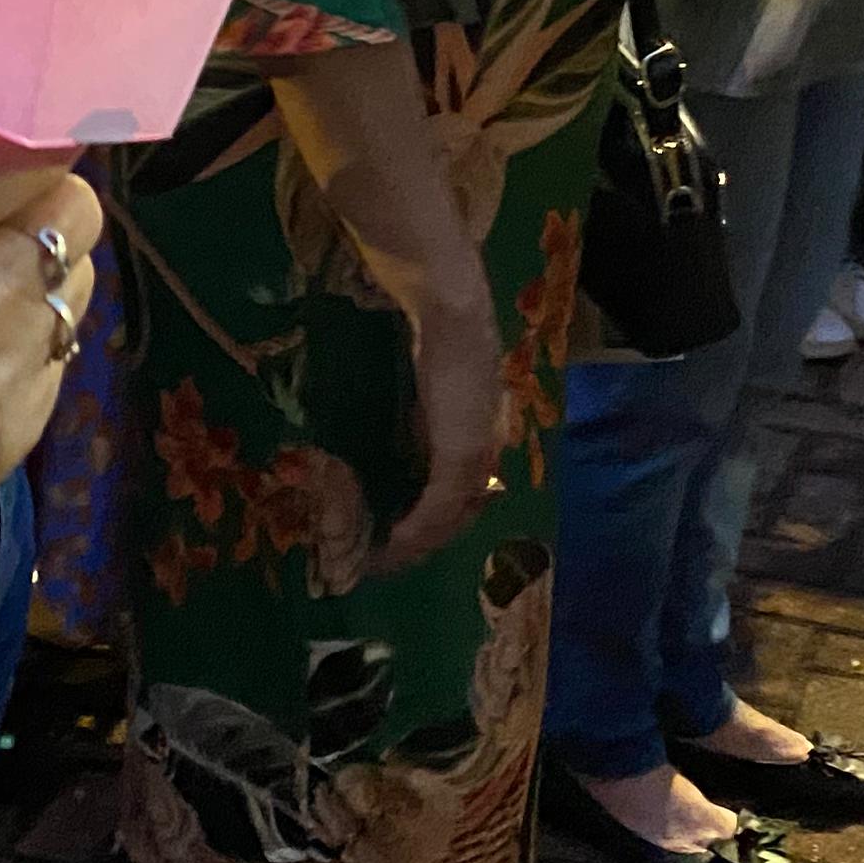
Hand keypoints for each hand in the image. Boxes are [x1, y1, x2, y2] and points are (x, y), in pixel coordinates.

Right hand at [0, 128, 99, 574]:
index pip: (38, 156)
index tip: (33, 145)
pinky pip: (57, 359)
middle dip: (40, 207)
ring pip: (78, 289)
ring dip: (36, 280)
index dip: (41, 140)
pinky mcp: (7, 439)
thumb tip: (6, 132)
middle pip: (78, 216)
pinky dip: (20, 349)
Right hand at [371, 243, 507, 573]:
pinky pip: (436, 510)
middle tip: (381, 556)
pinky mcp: (459, 457)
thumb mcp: (419, 376)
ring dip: (413, 543)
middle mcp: (483, 444)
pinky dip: (413, 532)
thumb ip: (414, 407)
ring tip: (380, 559)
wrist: (447, 303)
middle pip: (455, 509)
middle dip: (419, 538)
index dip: (430, 512)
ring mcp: (474, 452)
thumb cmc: (429, 326)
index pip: (459, 485)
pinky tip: (392, 544)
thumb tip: (392, 425)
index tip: (397, 528)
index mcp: (477, 425)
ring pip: (446, 517)